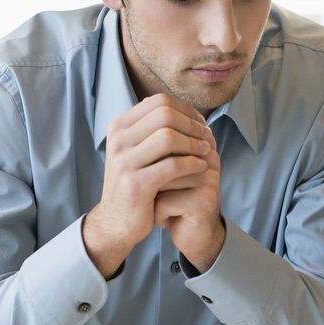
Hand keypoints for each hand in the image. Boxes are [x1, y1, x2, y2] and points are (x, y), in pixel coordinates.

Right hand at [83, 94, 212, 277]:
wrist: (116, 222)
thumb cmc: (135, 183)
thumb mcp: (138, 151)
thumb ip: (155, 130)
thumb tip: (186, 110)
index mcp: (119, 127)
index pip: (158, 102)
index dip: (186, 110)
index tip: (200, 124)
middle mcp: (118, 140)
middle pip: (165, 115)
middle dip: (192, 125)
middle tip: (207, 138)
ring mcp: (124, 161)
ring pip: (169, 137)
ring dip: (194, 144)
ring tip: (206, 152)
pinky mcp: (135, 184)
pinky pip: (172, 165)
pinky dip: (192, 164)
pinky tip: (201, 168)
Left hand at [155, 141, 224, 270]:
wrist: (194, 238)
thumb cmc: (175, 201)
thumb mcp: (166, 170)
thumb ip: (158, 147)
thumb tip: (133, 126)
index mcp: (200, 144)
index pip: (167, 133)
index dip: (150, 155)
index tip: (148, 172)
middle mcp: (208, 157)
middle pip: (164, 152)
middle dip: (150, 173)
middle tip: (151, 189)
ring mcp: (208, 179)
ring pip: (163, 176)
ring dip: (153, 195)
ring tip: (160, 205)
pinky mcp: (204, 201)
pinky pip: (167, 200)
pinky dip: (158, 213)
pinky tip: (164, 219)